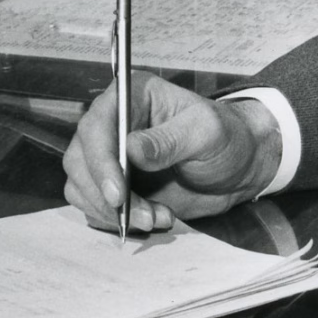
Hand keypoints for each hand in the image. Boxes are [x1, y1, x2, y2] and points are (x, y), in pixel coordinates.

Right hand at [62, 74, 280, 233]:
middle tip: (142, 217)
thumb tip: (131, 150)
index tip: (117, 194)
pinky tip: (154, 218)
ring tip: (156, 218)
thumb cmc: (227, 138)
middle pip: (80, 159)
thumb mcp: (206, 133)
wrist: (238, 169)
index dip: (99, 160)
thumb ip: (170, 141)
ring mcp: (110, 156)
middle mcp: (113, 123)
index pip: (96, 125)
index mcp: (132, 97)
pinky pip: (95, 206)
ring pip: (82, 186)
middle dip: (105, 195)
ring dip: (112, 212)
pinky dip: (118, 220)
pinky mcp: (114, 184)